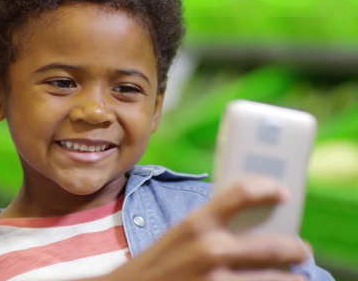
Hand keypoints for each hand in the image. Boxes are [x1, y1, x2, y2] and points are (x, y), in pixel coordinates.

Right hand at [90, 176, 308, 280]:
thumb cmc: (158, 264)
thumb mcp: (179, 236)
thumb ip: (210, 226)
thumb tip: (250, 219)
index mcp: (196, 223)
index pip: (241, 193)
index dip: (268, 188)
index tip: (283, 192)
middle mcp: (209, 250)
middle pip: (275, 245)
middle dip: (296, 249)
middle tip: (301, 250)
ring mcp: (215, 280)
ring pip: (277, 280)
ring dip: (292, 279)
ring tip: (296, 277)